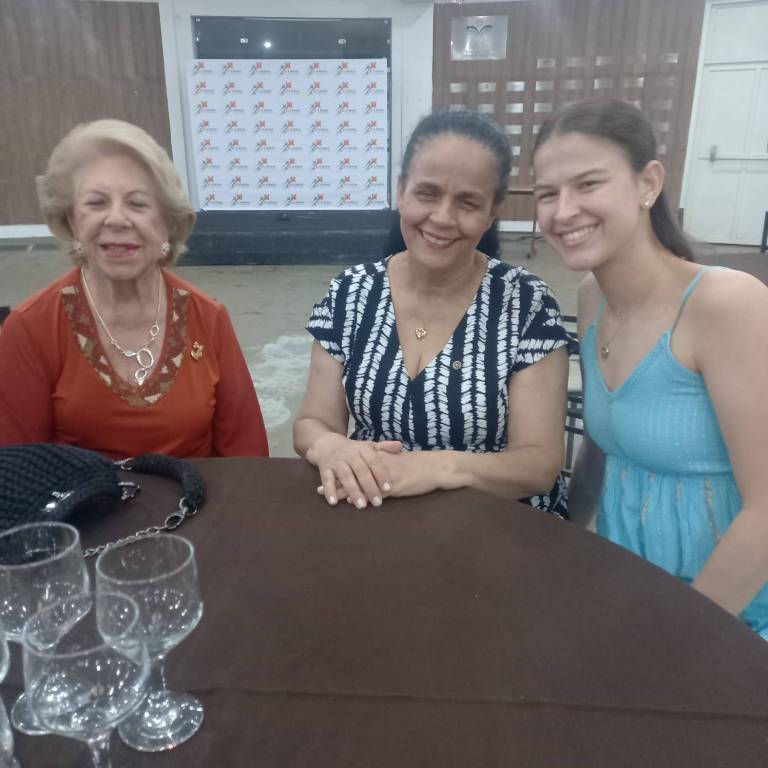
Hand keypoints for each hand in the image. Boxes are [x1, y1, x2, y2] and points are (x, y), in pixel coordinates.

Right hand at [309, 433, 401, 507]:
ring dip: (353, 491)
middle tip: (378, 502)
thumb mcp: (368, 446)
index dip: (381, 474)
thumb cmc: (353, 449)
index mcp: (362, 448)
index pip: (374, 461)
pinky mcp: (324, 468)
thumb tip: (400, 446)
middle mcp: (349, 454)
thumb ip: (384, 448)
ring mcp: (336, 461)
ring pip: (345, 476)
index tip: (388, 488)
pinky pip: (326, 480)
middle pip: (361, 470)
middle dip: (370, 487)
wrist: (327, 444)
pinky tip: (334, 502)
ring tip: (361, 505)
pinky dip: (329, 491)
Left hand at [333, 451, 449, 501]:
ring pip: (360, 484)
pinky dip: (363, 498)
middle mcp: (379, 466)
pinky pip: (374, 493)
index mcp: (380, 458)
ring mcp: (385, 476)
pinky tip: (353, 504)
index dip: (341, 473)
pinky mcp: (394, 486)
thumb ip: (385, 465)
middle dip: (337, 483)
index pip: (356, 466)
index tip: (327, 478)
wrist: (436, 468)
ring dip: (345, 493)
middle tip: (319, 490)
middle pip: (353, 474)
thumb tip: (373, 473)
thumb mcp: (399, 462)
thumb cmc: (419, 467)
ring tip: (330, 499)